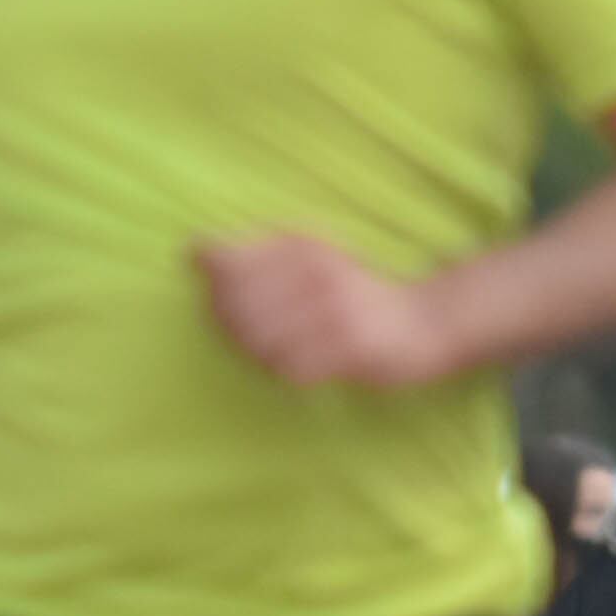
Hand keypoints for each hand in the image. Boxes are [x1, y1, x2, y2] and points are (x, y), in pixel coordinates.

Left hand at [200, 234, 463, 388]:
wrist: (425, 322)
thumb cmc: (353, 293)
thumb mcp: (308, 257)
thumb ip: (250, 254)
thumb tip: (190, 253)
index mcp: (302, 243)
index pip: (222, 266)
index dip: (212, 294)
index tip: (227, 307)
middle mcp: (317, 271)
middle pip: (234, 306)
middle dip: (229, 329)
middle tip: (250, 338)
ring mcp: (336, 310)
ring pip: (257, 341)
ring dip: (255, 355)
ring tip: (274, 352)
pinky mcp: (353, 348)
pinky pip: (290, 369)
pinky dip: (284, 373)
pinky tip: (296, 367)